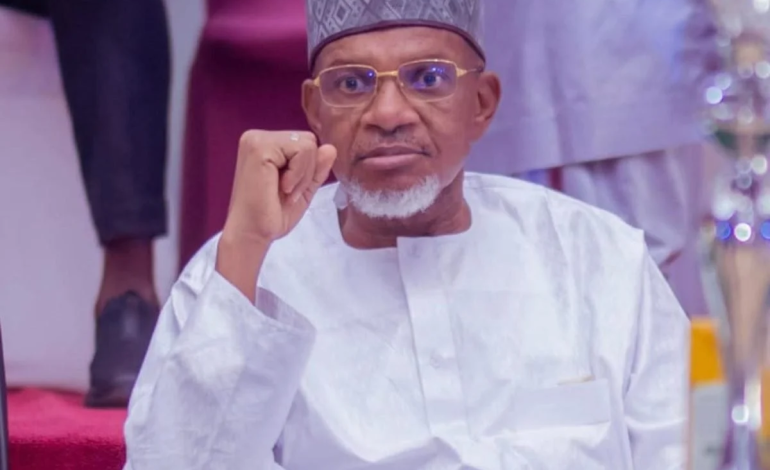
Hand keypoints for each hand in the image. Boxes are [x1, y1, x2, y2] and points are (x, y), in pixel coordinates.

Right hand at [222, 130, 336, 246]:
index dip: (307, 169)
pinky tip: (282, 187)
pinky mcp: (259, 147)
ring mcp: (257, 140)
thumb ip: (316, 169)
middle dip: (307, 171)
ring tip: (285, 191)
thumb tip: (331, 148)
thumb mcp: (303, 189)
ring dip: (303, 175)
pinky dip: (298, 174)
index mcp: (266, 145)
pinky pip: (300, 150)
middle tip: (288, 192)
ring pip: (307, 144)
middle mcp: (258, 137)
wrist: (253, 233)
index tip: (290, 190)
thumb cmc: (272, 215)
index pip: (305, 143)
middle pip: (308, 141)